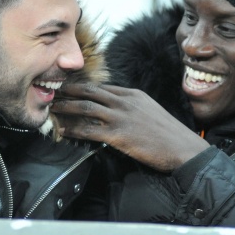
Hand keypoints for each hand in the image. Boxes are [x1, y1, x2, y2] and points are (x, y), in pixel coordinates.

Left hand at [51, 83, 209, 171]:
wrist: (182, 148)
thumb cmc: (168, 134)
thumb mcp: (150, 111)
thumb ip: (132, 107)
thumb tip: (116, 109)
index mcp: (133, 95)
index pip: (101, 87)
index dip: (82, 87)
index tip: (69, 89)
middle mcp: (124, 102)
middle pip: (89, 92)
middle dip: (68, 91)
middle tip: (53, 92)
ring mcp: (120, 117)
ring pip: (85, 108)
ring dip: (65, 108)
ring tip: (52, 109)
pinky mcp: (118, 135)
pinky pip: (89, 130)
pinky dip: (73, 129)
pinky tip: (63, 130)